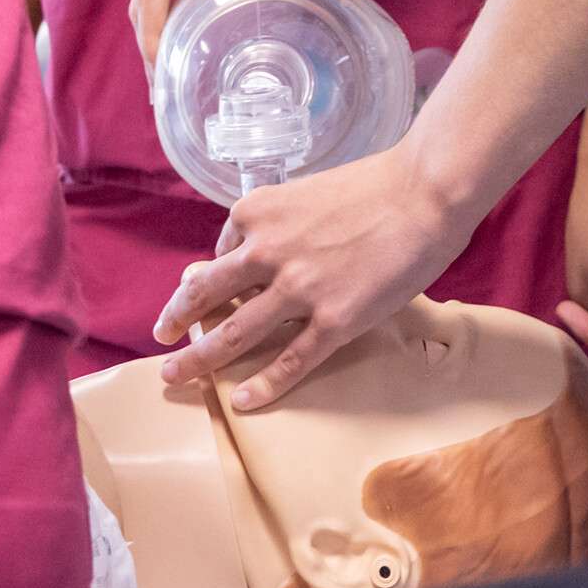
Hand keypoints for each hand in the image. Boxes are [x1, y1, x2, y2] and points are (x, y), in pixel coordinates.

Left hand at [155, 139, 475, 409]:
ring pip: (234, 334)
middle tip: (161, 339)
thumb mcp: (308, 194)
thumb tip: (249, 256)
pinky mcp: (333, 321)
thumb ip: (278, 225)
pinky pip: (289, 361)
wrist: (426, 192)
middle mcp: (267, 253)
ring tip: (175, 378)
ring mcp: (298, 290)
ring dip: (199, 361)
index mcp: (258, 214)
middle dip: (176, 321)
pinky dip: (262, 385)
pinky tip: (242, 401)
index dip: (211, 278)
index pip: (221, 253)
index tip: (205, 295)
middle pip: (205, 296)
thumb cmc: (376, 186)